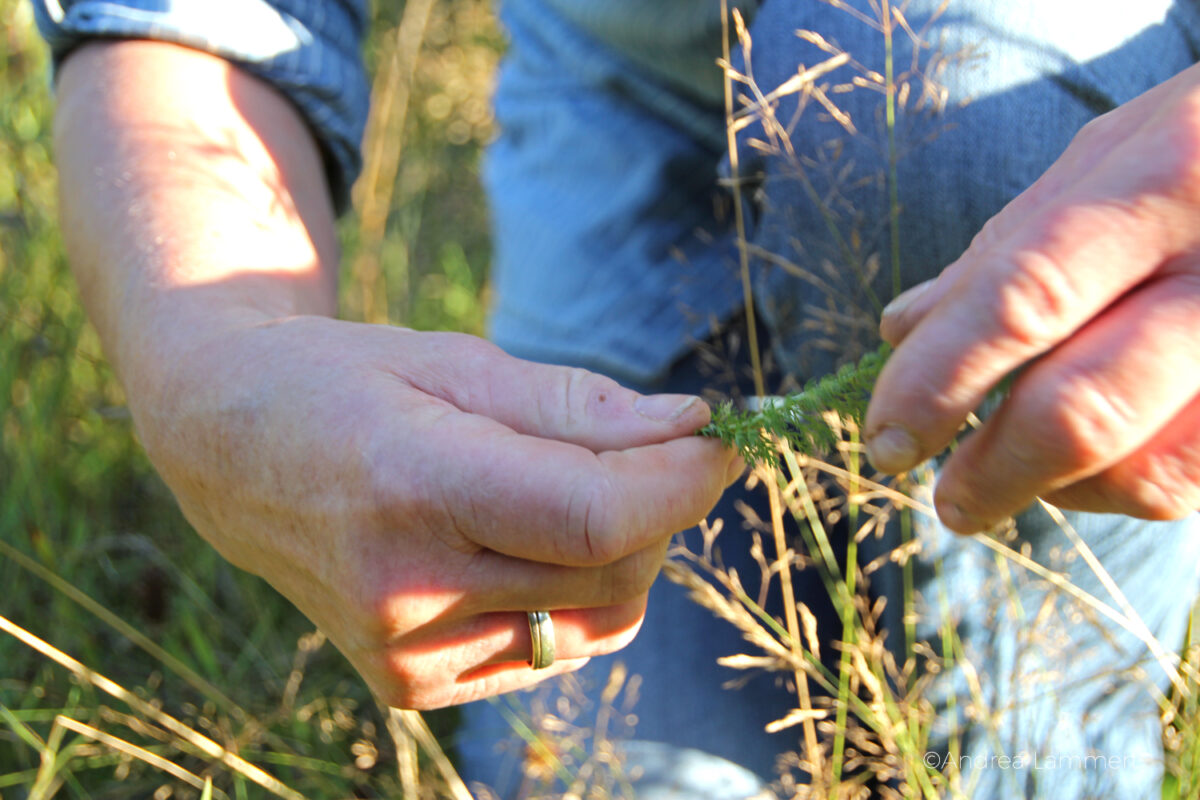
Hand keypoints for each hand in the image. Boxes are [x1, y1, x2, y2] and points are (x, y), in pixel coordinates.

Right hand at [136, 316, 737, 708]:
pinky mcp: (410, 686)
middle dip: (660, 505)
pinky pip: (554, 647)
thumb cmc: (349, 384)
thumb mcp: (455, 361)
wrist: (234, 452)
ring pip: (599, 620)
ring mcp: (403, 653)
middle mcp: (404, 588)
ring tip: (563, 489)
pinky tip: (520, 543)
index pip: (597, 517)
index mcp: (412, 485)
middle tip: (644, 447)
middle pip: (613, 570)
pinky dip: (573, 595)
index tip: (719, 441)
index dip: (682, 481)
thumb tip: (693, 427)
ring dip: (622, 553)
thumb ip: (578, 405)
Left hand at [864, 62, 1199, 532]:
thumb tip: (900, 331)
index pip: (1025, 298)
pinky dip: (1127, 488)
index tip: (886, 439)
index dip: (939, 380)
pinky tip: (1097, 465)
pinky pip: (1197, 476)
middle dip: (992, 472)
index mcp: (1167, 177)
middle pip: (1084, 409)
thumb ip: (1009, 244)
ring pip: (1151, 471)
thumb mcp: (1113, 155)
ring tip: (1020, 473)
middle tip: (948, 501)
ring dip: (1060, 490)